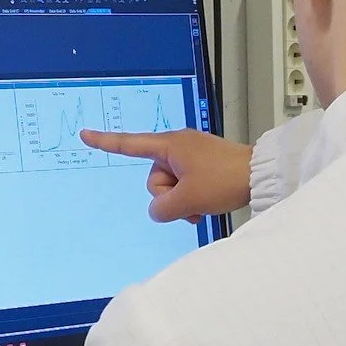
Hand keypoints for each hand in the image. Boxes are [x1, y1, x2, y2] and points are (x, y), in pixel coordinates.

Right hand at [79, 128, 253, 222]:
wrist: (261, 175)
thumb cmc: (225, 180)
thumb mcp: (188, 200)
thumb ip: (162, 209)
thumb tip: (160, 210)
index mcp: (169, 145)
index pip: (129, 144)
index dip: (105, 142)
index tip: (85, 134)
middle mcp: (177, 146)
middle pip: (154, 179)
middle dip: (169, 196)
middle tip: (193, 199)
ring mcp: (190, 156)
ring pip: (170, 188)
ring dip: (183, 201)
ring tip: (204, 203)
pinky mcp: (202, 165)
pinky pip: (185, 186)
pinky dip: (192, 198)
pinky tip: (207, 204)